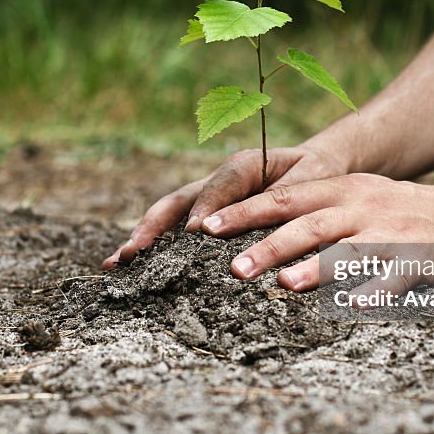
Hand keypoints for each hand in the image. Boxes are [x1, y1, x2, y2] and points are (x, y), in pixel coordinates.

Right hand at [102, 144, 347, 269]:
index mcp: (244, 165)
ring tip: (116, 263)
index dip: (205, 208)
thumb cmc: (316, 173)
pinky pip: (177, 229)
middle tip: (130, 253)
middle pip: (177, 201)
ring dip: (143, 238)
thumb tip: (262, 219)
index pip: (219, 186)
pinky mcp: (206, 215)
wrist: (316, 166)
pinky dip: (155, 247)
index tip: (194, 234)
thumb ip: (287, 195)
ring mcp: (207, 198)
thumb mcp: (312, 179)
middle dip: (152, 227)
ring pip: (169, 216)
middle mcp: (218, 180)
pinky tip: (134, 268)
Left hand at [195, 173, 433, 292]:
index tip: (207, 226)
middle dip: (268, 244)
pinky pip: (394, 281)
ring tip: (285, 285)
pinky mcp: (421, 261)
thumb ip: (315, 208)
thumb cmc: (404, 212)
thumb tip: (258, 226)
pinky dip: (373, 295)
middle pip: (308, 224)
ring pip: (348, 251)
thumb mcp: (360, 196)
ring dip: (315, 268)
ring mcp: (392, 234)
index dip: (244, 211)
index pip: (284, 198)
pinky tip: (353, 310)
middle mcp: (363, 208)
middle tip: (233, 267)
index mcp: (343, 190)